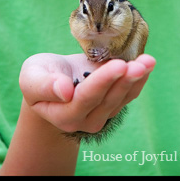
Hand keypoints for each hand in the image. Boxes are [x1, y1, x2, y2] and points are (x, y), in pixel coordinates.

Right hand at [19, 53, 155, 134]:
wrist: (51, 80)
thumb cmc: (39, 75)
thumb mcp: (32, 76)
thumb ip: (44, 86)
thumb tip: (64, 91)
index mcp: (63, 114)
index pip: (86, 98)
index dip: (103, 82)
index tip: (118, 65)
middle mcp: (85, 119)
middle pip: (108, 100)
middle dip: (125, 80)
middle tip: (140, 63)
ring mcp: (101, 114)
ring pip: (121, 98)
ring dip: (136, 79)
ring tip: (148, 61)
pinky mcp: (112, 103)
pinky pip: (128, 93)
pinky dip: (139, 79)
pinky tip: (147, 64)